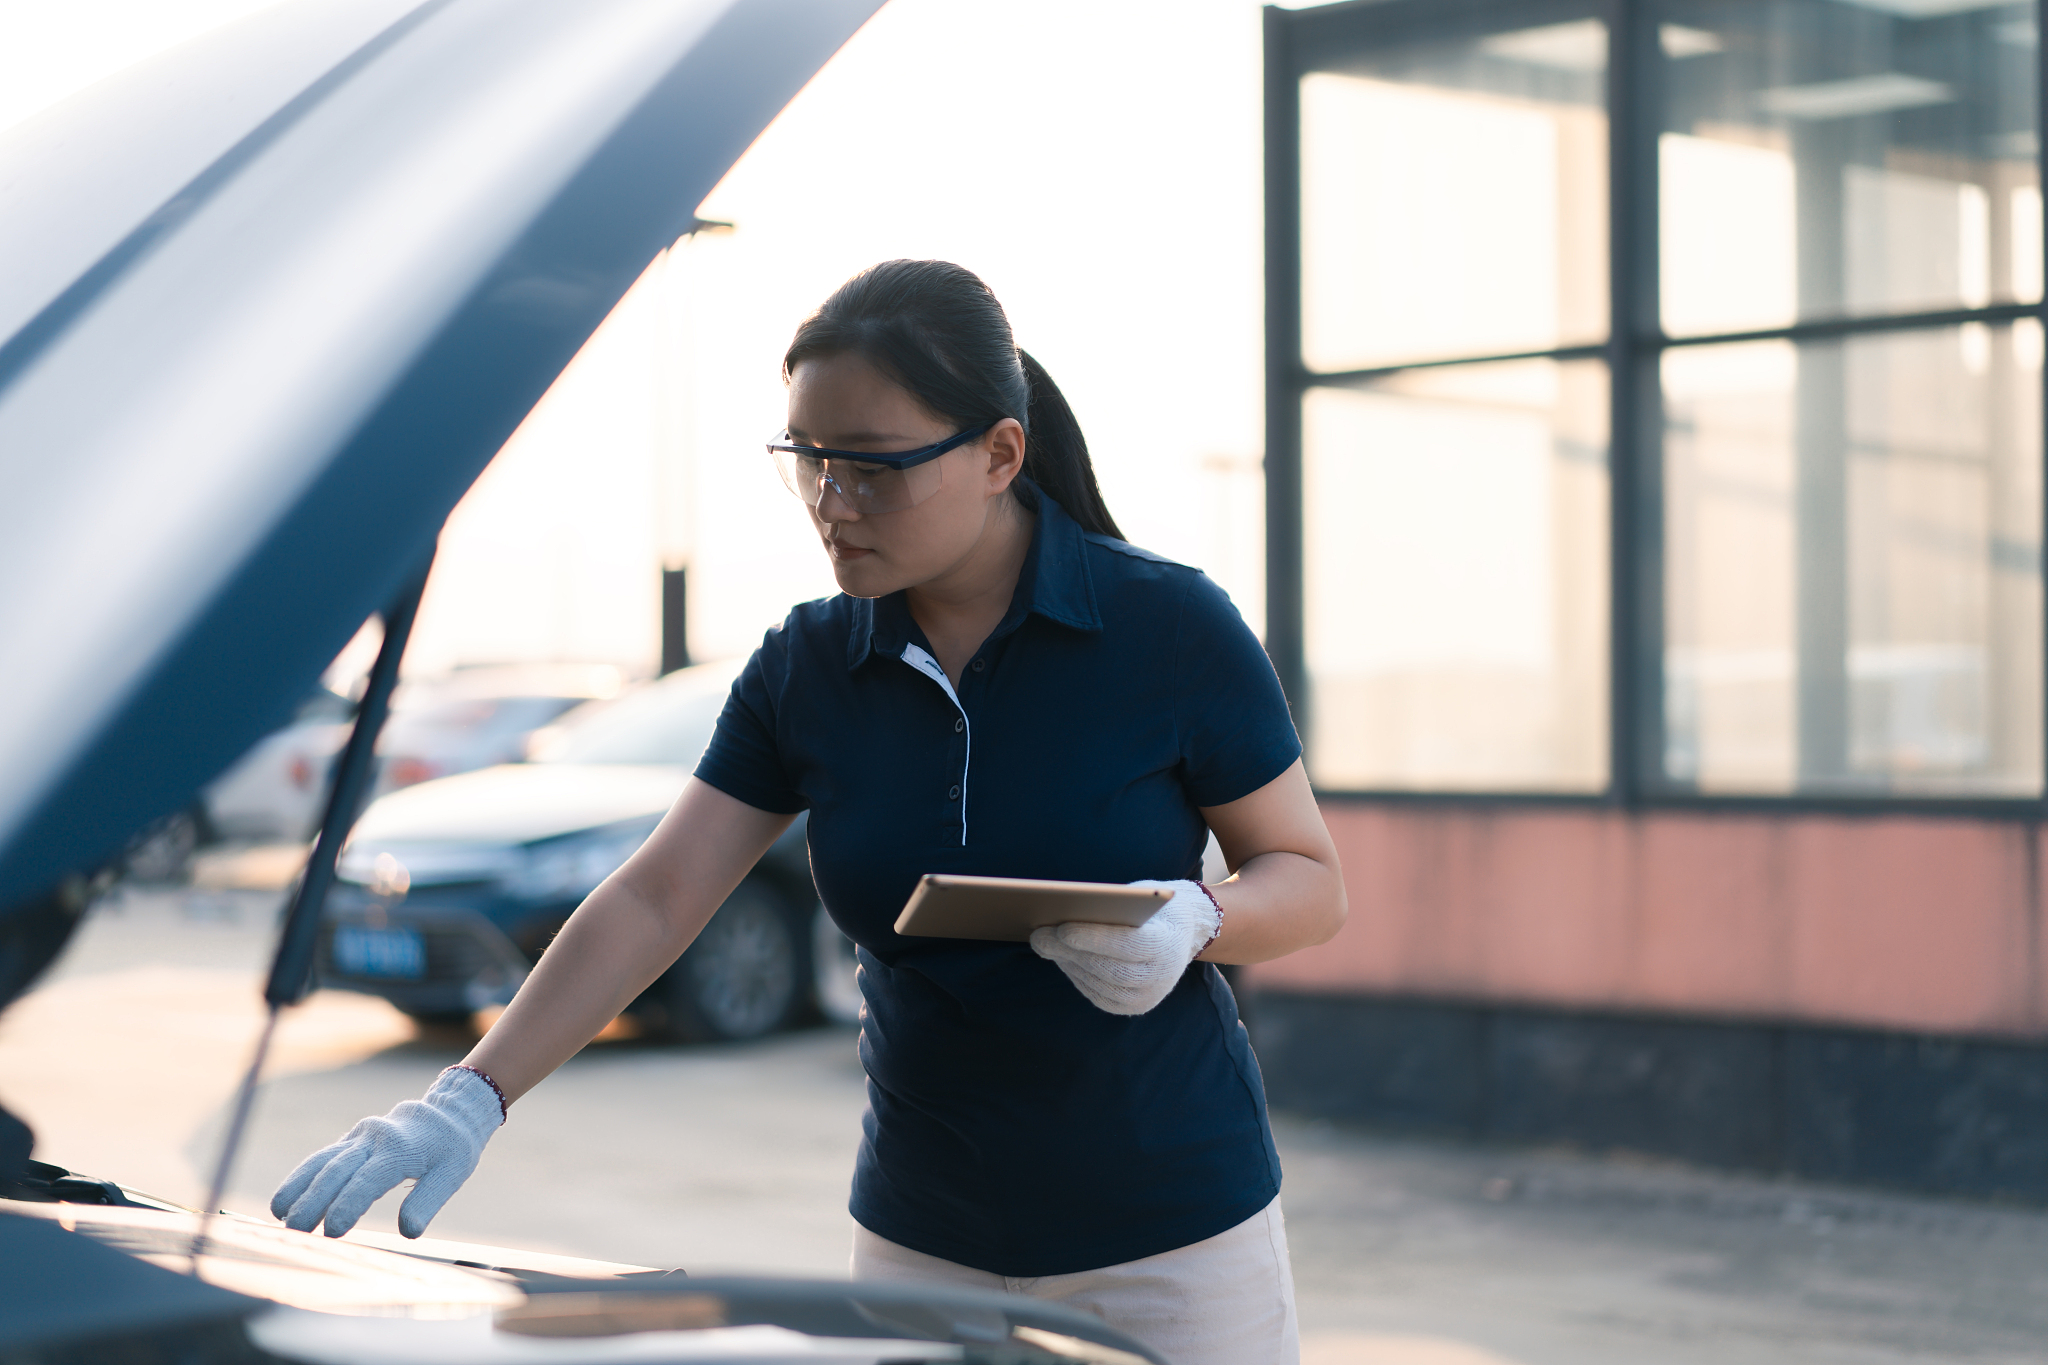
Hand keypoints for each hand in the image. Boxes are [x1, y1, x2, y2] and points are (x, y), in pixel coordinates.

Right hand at [270, 1066, 503, 1238]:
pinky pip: (322, 1158)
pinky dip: (302, 1177)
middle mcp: (374, 1139)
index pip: (368, 1180)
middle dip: (314, 1202)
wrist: (450, 1111)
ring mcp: (359, 1137)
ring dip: (298, 1187)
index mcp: (400, 1148)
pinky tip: (286, 1199)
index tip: (332, 1232)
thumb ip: (428, 1201)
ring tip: (279, 1216)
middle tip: (295, 1232)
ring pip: (322, 1161)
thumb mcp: (452, 1174)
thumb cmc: (452, 1148)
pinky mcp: (351, 1140)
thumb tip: (408, 1232)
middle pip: (337, 1171)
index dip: (348, 1205)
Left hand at [1029, 879, 1220, 1015]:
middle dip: (1069, 952)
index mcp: (1168, 944)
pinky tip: (1061, 959)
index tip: (1062, 928)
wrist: (1186, 932)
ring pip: (1098, 983)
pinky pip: (1097, 994)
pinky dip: (1076, 976)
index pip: (1128, 945)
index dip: (1094, 938)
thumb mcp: (1140, 897)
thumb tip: (1062, 913)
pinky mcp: (1134, 1007)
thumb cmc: (1154, 907)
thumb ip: (1110, 907)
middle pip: (1107, 967)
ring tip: (1044, 944)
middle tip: (1038, 935)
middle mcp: (1161, 977)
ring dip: (1067, 963)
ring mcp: (1148, 997)